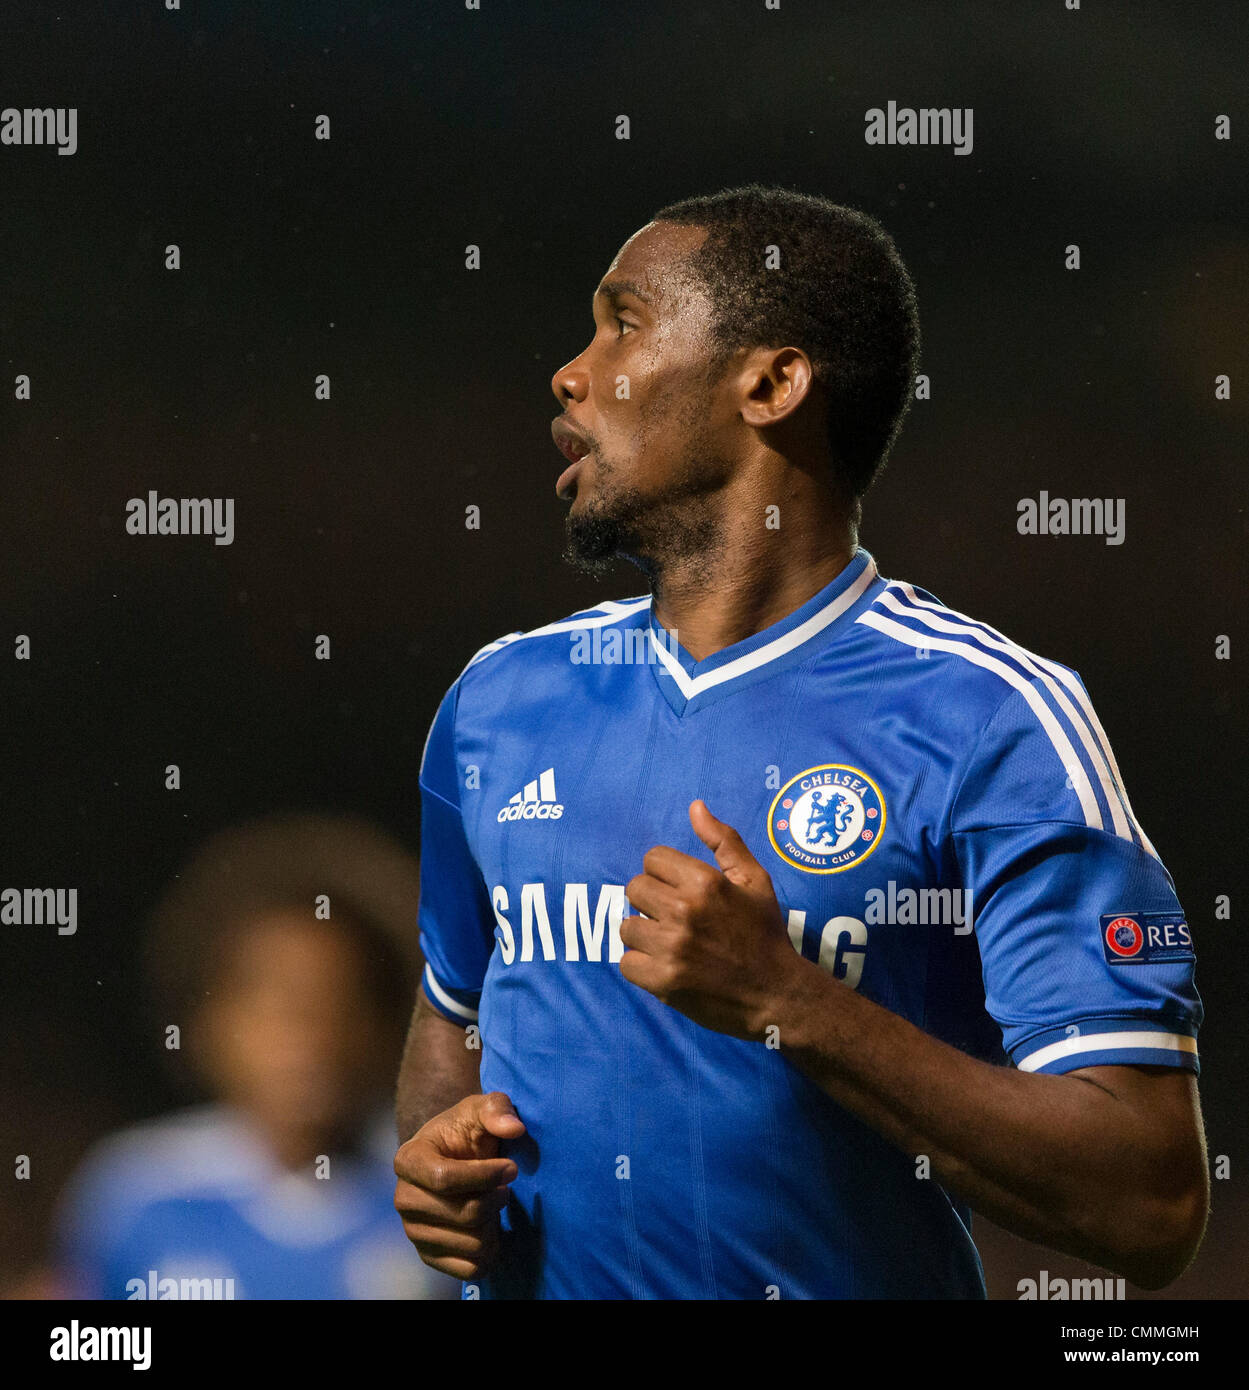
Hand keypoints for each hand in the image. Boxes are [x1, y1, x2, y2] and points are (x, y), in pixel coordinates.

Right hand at [393, 1091, 525, 1279]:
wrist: (451, 1157)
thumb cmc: (465, 1130)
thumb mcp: (480, 1108)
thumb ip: (497, 1109)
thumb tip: (514, 1129)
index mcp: (408, 1160)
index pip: (445, 1178)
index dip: (485, 1176)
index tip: (512, 1168)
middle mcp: (404, 1199)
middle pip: (465, 1214)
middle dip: (495, 1200)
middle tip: (506, 1189)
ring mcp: (414, 1231)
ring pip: (472, 1243)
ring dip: (494, 1223)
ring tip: (494, 1205)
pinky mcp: (429, 1256)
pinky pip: (470, 1268)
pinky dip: (490, 1251)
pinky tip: (490, 1228)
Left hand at [620, 800, 800, 1038]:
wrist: (776, 994)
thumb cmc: (764, 933)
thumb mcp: (754, 880)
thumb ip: (724, 841)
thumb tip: (695, 806)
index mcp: (704, 881)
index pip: (652, 859)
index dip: (665, 873)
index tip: (680, 890)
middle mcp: (684, 910)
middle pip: (634, 888)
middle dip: (651, 901)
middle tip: (674, 917)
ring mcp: (671, 947)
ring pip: (627, 926)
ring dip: (645, 935)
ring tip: (671, 944)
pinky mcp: (662, 980)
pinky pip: (626, 963)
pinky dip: (642, 967)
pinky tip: (665, 966)